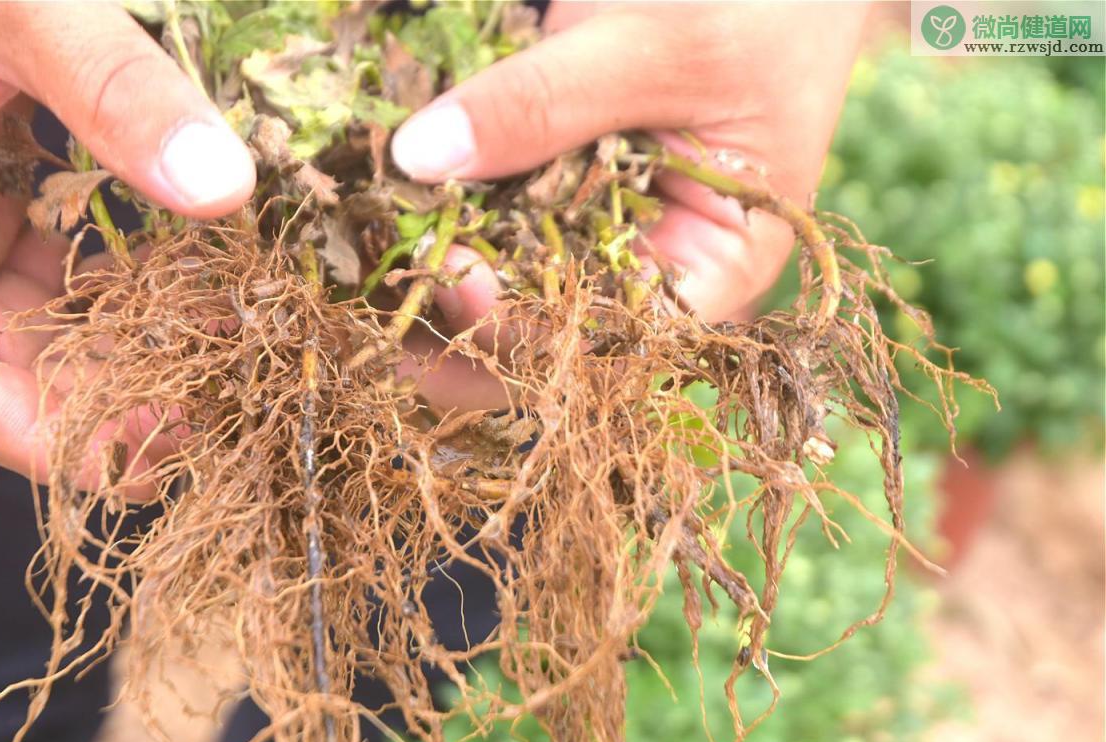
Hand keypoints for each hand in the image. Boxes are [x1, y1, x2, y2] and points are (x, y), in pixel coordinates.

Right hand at [0, 1, 255, 480]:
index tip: (133, 461)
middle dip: (94, 408)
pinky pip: (58, 269)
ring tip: (216, 369)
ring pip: (32, 325)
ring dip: (119, 355)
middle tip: (204, 425)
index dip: (26, 434)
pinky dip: (125, 293)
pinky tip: (200, 295)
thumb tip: (223, 188)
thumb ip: (111, 84)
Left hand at [391, 1, 867, 337]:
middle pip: (533, 337)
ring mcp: (591, 232)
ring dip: (417, 283)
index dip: (520, 329)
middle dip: (445, 326)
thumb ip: (548, 103)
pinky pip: (481, 220)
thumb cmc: (765, 3)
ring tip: (344, 267)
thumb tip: (419, 160)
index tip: (448, 272)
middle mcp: (643, 272)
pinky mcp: (548, 188)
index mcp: (710, 273)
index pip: (604, 341)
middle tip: (353, 304)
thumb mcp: (666, 46)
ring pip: (494, 289)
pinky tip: (367, 211)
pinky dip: (426, 217)